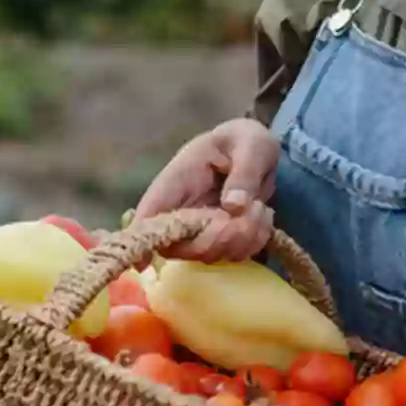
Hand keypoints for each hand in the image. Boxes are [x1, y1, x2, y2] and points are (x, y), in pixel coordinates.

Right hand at [133, 117, 277, 262]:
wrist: (257, 150)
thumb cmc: (244, 141)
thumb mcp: (251, 145)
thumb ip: (244, 173)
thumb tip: (233, 206)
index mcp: (177, 182)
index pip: (148, 216)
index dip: (142, 242)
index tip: (145, 264)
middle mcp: (181, 210)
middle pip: (179, 247)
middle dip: (217, 239)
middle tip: (249, 210)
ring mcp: (200, 229)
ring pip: (209, 254)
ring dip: (243, 238)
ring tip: (259, 206)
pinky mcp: (221, 239)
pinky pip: (234, 255)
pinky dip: (255, 241)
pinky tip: (262, 214)